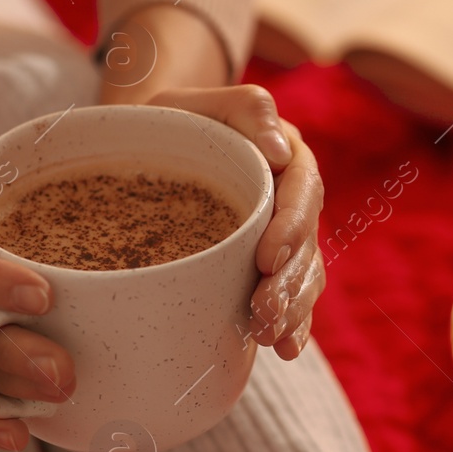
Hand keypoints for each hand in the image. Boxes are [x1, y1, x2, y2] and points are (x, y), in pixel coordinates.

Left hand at [148, 84, 324, 358]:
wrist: (145, 151)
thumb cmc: (165, 124)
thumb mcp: (190, 101)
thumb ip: (242, 108)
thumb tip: (280, 149)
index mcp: (284, 154)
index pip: (302, 189)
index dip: (291, 226)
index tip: (267, 257)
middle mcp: (291, 197)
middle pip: (306, 242)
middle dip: (290, 282)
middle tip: (264, 311)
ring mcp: (283, 235)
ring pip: (304, 274)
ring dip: (292, 308)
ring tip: (269, 335)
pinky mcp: (269, 268)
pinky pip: (291, 297)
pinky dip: (293, 324)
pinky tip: (285, 349)